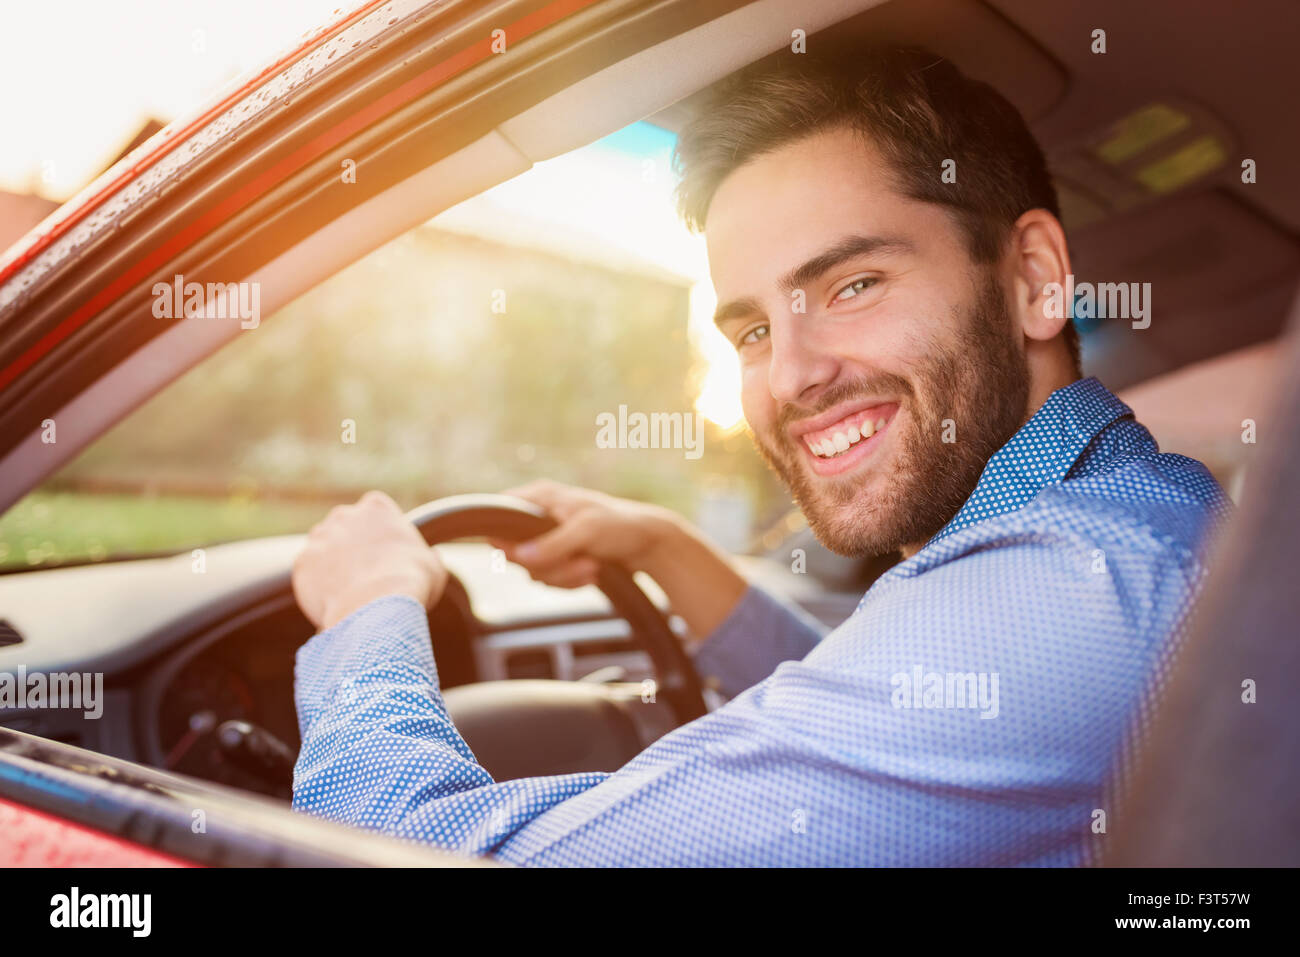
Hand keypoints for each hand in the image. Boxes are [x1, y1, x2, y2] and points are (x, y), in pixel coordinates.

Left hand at [293, 490, 447, 629]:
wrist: (377, 607)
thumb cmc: (411, 583)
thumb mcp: (433, 565)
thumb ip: (428, 556)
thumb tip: (432, 557)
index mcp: (376, 507)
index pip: (373, 511)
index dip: (379, 533)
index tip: (385, 553)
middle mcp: (344, 514)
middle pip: (344, 526)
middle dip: (352, 545)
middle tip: (366, 574)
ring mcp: (320, 537)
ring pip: (323, 549)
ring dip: (332, 564)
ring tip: (349, 592)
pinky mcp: (302, 563)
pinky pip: (309, 573)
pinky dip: (318, 586)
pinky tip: (335, 602)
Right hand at [499, 480, 747, 639]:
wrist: (651, 544)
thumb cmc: (622, 525)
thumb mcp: (587, 531)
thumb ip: (552, 544)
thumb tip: (516, 556)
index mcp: (540, 497)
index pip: (499, 512)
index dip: (502, 537)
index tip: (519, 554)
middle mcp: (539, 517)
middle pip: (515, 552)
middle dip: (549, 565)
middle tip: (581, 560)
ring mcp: (549, 539)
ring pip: (534, 571)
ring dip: (565, 576)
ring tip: (593, 565)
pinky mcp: (560, 559)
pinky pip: (550, 580)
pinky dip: (572, 581)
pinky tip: (593, 572)